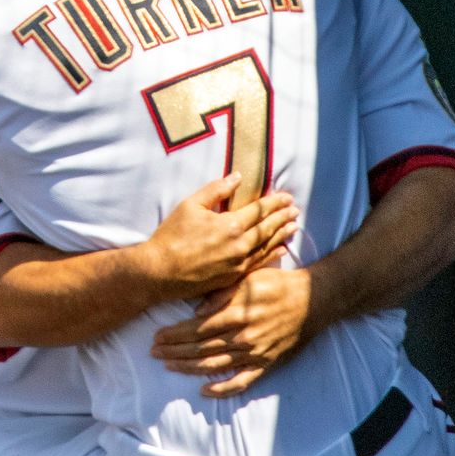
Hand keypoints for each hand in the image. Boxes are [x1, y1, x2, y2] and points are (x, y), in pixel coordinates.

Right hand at [139, 174, 297, 300]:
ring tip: (294, 227)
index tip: (287, 197)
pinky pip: (258, 264)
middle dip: (282, 217)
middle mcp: (239, 245)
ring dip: (281, 235)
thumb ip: (216, 190)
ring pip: (266, 246)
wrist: (159, 272)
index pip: (259, 210)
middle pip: (267, 228)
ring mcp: (237, 263)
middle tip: (295, 210)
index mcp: (230, 224)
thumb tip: (237, 177)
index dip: (275, 202)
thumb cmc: (171, 236)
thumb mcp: (190, 205)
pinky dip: (272, 255)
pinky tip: (281, 250)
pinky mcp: (232, 277)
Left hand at [152, 266, 314, 397]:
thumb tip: (195, 311)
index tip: (157, 337)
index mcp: (235, 314)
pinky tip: (205, 390)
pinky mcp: (266, 364)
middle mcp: (242, 336)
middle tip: (154, 353)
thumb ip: (220, 294)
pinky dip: (222, 388)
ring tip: (170, 367)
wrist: (313, 300)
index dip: (173, 335)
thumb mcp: (248, 278)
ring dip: (189, 368)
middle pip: (200, 348)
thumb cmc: (278, 284)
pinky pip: (242, 381)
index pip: (195, 329)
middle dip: (174, 352)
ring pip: (214, 365)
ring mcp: (254, 353)